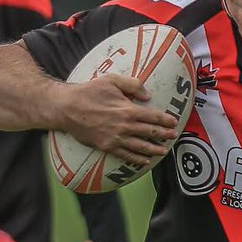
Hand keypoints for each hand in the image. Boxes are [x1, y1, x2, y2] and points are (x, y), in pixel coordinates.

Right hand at [59, 75, 178, 165]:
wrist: (68, 108)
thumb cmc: (89, 91)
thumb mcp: (111, 80)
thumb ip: (132, 85)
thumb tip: (147, 95)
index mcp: (128, 109)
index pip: (154, 116)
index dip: (166, 120)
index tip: (174, 122)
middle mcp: (125, 126)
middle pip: (151, 132)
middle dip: (164, 135)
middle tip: (173, 137)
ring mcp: (116, 138)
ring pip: (141, 147)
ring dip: (155, 150)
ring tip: (163, 151)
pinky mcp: (107, 147)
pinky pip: (126, 156)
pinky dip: (137, 160)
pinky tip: (145, 161)